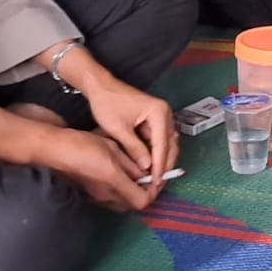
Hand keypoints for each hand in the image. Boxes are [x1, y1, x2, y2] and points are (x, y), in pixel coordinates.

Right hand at [46, 128, 151, 211]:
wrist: (55, 150)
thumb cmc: (83, 144)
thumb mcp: (113, 148)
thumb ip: (130, 163)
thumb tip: (145, 172)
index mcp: (114, 181)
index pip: (143, 201)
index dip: (154, 191)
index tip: (156, 177)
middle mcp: (107, 195)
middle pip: (134, 205)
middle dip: (144, 192)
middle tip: (147, 176)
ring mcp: (97, 198)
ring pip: (123, 203)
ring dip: (132, 192)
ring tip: (134, 174)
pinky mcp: (90, 196)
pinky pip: (112, 199)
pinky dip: (120, 191)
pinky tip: (118, 175)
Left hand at [82, 77, 177, 200]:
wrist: (100, 86)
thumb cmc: (107, 103)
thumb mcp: (119, 129)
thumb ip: (134, 148)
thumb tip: (146, 168)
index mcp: (159, 112)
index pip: (162, 144)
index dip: (159, 165)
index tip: (155, 182)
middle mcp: (165, 113)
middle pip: (170, 145)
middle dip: (165, 165)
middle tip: (157, 184)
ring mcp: (162, 116)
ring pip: (167, 143)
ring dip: (162, 160)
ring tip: (154, 178)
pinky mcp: (155, 119)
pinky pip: (160, 139)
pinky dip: (156, 153)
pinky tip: (150, 166)